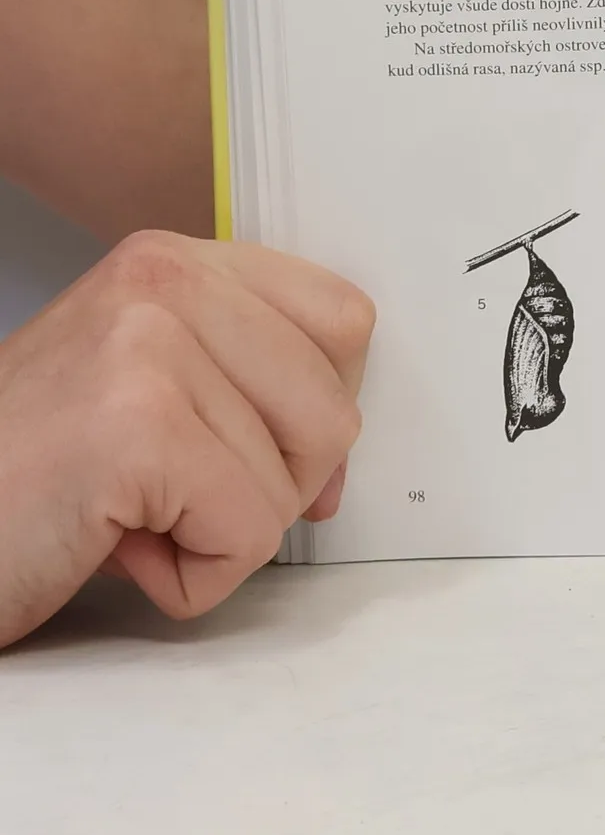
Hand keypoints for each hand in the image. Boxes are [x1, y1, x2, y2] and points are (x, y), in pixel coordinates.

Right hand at [0, 231, 372, 647]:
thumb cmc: (30, 483)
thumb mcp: (152, 398)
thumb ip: (254, 399)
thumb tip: (339, 469)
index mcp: (176, 260)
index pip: (343, 320)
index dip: (318, 409)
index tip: (254, 452)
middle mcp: (164, 278)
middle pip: (335, 405)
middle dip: (275, 484)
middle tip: (170, 498)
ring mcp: (146, 344)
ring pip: (300, 475)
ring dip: (225, 533)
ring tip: (127, 518)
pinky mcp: (134, 425)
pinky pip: (250, 529)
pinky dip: (197, 574)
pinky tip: (115, 549)